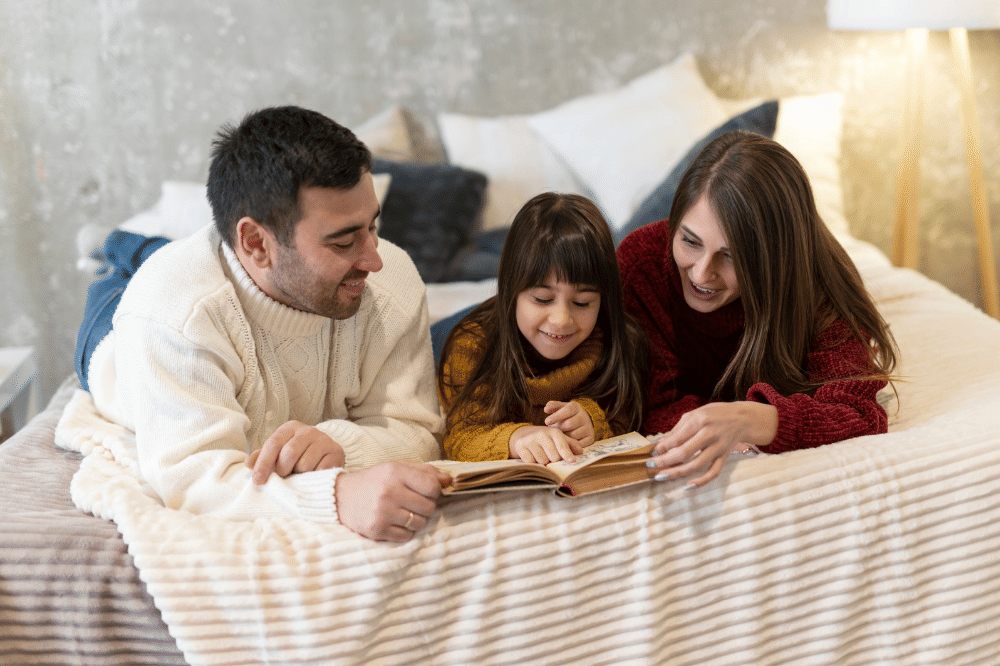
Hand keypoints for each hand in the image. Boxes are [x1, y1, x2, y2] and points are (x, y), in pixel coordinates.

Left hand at [247, 420, 345, 484]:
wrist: (325, 454)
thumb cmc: (297, 455)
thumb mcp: (278, 452)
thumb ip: (262, 457)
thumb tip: (248, 463)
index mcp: (290, 428)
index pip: (273, 444)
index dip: (263, 464)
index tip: (258, 481)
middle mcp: (308, 430)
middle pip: (289, 453)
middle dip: (283, 470)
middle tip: (285, 476)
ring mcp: (324, 440)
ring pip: (305, 464)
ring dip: (300, 475)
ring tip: (301, 474)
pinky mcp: (336, 452)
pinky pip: (321, 470)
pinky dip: (314, 477)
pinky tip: (314, 475)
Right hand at [335, 462, 451, 541]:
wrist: (340, 497)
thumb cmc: (373, 481)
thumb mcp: (396, 467)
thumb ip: (424, 471)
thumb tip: (449, 479)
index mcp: (395, 473)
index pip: (432, 487)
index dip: (435, 491)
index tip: (428, 492)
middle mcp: (389, 493)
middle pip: (429, 507)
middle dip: (425, 506)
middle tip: (413, 503)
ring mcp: (383, 513)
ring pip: (419, 523)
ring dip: (415, 520)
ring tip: (403, 512)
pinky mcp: (377, 530)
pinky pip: (406, 536)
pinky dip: (404, 532)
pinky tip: (394, 522)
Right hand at [509, 425, 583, 464]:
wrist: (525, 435)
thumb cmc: (547, 439)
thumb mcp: (559, 439)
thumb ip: (571, 445)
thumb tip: (581, 452)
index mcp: (554, 432)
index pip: (562, 445)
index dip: (567, 454)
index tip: (572, 461)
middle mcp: (542, 434)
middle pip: (553, 457)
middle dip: (553, 461)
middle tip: (551, 457)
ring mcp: (530, 440)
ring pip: (542, 461)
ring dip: (543, 462)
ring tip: (541, 456)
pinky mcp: (520, 446)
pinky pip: (531, 462)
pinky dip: (532, 463)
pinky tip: (532, 456)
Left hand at [544, 400, 594, 448]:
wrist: (584, 421)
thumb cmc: (567, 415)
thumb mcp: (561, 408)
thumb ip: (553, 406)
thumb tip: (546, 409)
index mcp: (576, 407)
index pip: (567, 411)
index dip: (556, 416)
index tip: (546, 422)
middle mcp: (584, 417)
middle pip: (569, 424)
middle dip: (559, 428)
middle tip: (553, 431)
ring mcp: (588, 428)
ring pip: (573, 435)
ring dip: (564, 437)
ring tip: (560, 436)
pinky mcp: (591, 438)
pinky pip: (579, 444)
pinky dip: (571, 444)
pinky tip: (566, 442)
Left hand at [646, 401, 777, 487]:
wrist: (742, 418)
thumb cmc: (715, 414)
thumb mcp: (695, 414)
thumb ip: (677, 430)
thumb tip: (659, 444)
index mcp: (700, 420)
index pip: (677, 438)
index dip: (663, 447)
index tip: (652, 453)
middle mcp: (710, 434)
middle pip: (685, 453)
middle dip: (665, 461)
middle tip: (651, 466)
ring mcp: (718, 447)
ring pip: (697, 465)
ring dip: (677, 473)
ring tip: (662, 477)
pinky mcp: (725, 457)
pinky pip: (714, 472)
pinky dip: (701, 481)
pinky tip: (688, 486)